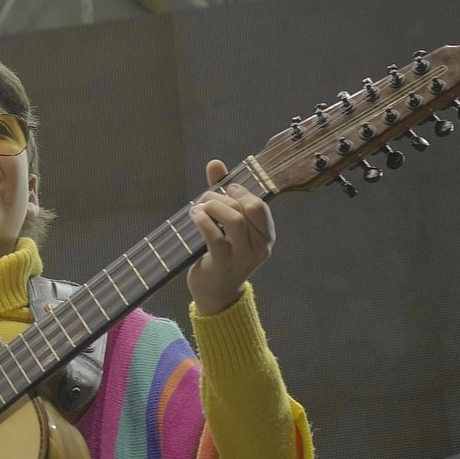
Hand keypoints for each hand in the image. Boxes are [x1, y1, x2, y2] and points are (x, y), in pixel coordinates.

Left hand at [186, 158, 275, 315]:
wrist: (216, 294)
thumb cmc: (221, 255)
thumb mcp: (226, 225)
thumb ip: (222, 194)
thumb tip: (215, 163)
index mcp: (266, 235)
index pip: (260, 204)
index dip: (240, 191)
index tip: (223, 189)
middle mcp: (259, 246)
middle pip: (246, 207)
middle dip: (222, 196)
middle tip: (205, 199)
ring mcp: (242, 256)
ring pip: (233, 218)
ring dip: (212, 206)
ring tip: (198, 208)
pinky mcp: (222, 263)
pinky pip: (214, 234)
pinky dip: (202, 220)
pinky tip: (193, 216)